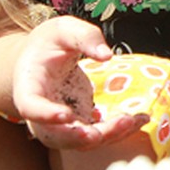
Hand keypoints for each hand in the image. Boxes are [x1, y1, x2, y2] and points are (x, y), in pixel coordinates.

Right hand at [11, 16, 148, 149]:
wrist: (41, 57)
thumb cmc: (49, 41)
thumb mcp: (63, 29)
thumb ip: (84, 37)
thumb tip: (107, 55)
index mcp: (28, 87)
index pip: (31, 107)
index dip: (46, 115)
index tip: (65, 116)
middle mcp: (40, 114)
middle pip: (57, 135)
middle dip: (83, 136)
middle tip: (108, 129)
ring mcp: (59, 123)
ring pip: (79, 141)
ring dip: (107, 136)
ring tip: (134, 121)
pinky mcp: (78, 122)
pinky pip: (96, 134)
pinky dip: (117, 130)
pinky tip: (140, 120)